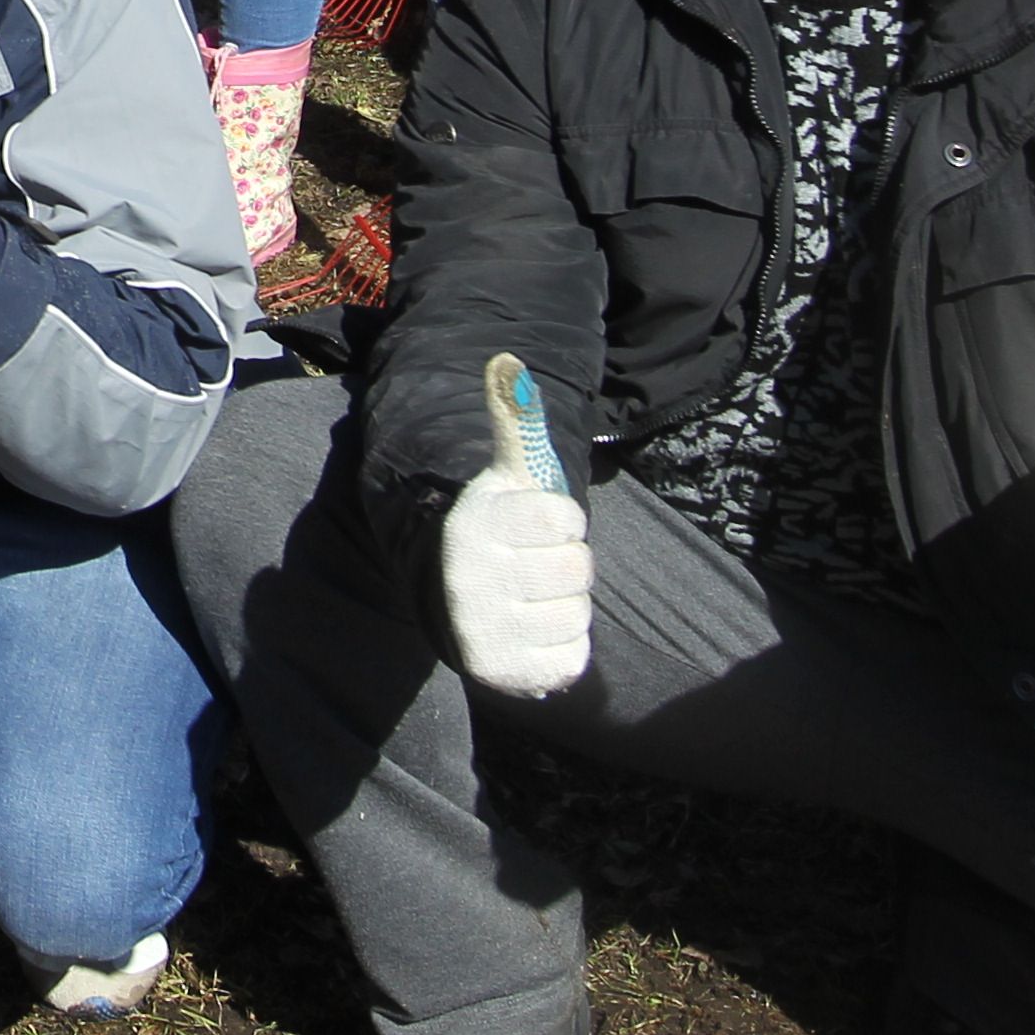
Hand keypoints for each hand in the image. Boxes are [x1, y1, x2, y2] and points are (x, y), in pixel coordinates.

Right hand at [441, 353, 594, 696]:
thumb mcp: (506, 477)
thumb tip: (508, 359)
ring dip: (565, 605)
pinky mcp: (505, 675)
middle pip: (578, 567)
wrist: (456, 603)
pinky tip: (535, 631)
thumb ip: (514, 422)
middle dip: (565, 563)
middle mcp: (470, 580)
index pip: (565, 517)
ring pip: (578, 613)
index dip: (560, 519)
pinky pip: (574, 657)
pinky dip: (564, 645)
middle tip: (534, 563)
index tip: (534, 525)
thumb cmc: (500, 532)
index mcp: (473, 524)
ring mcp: (485, 632)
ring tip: (533, 598)